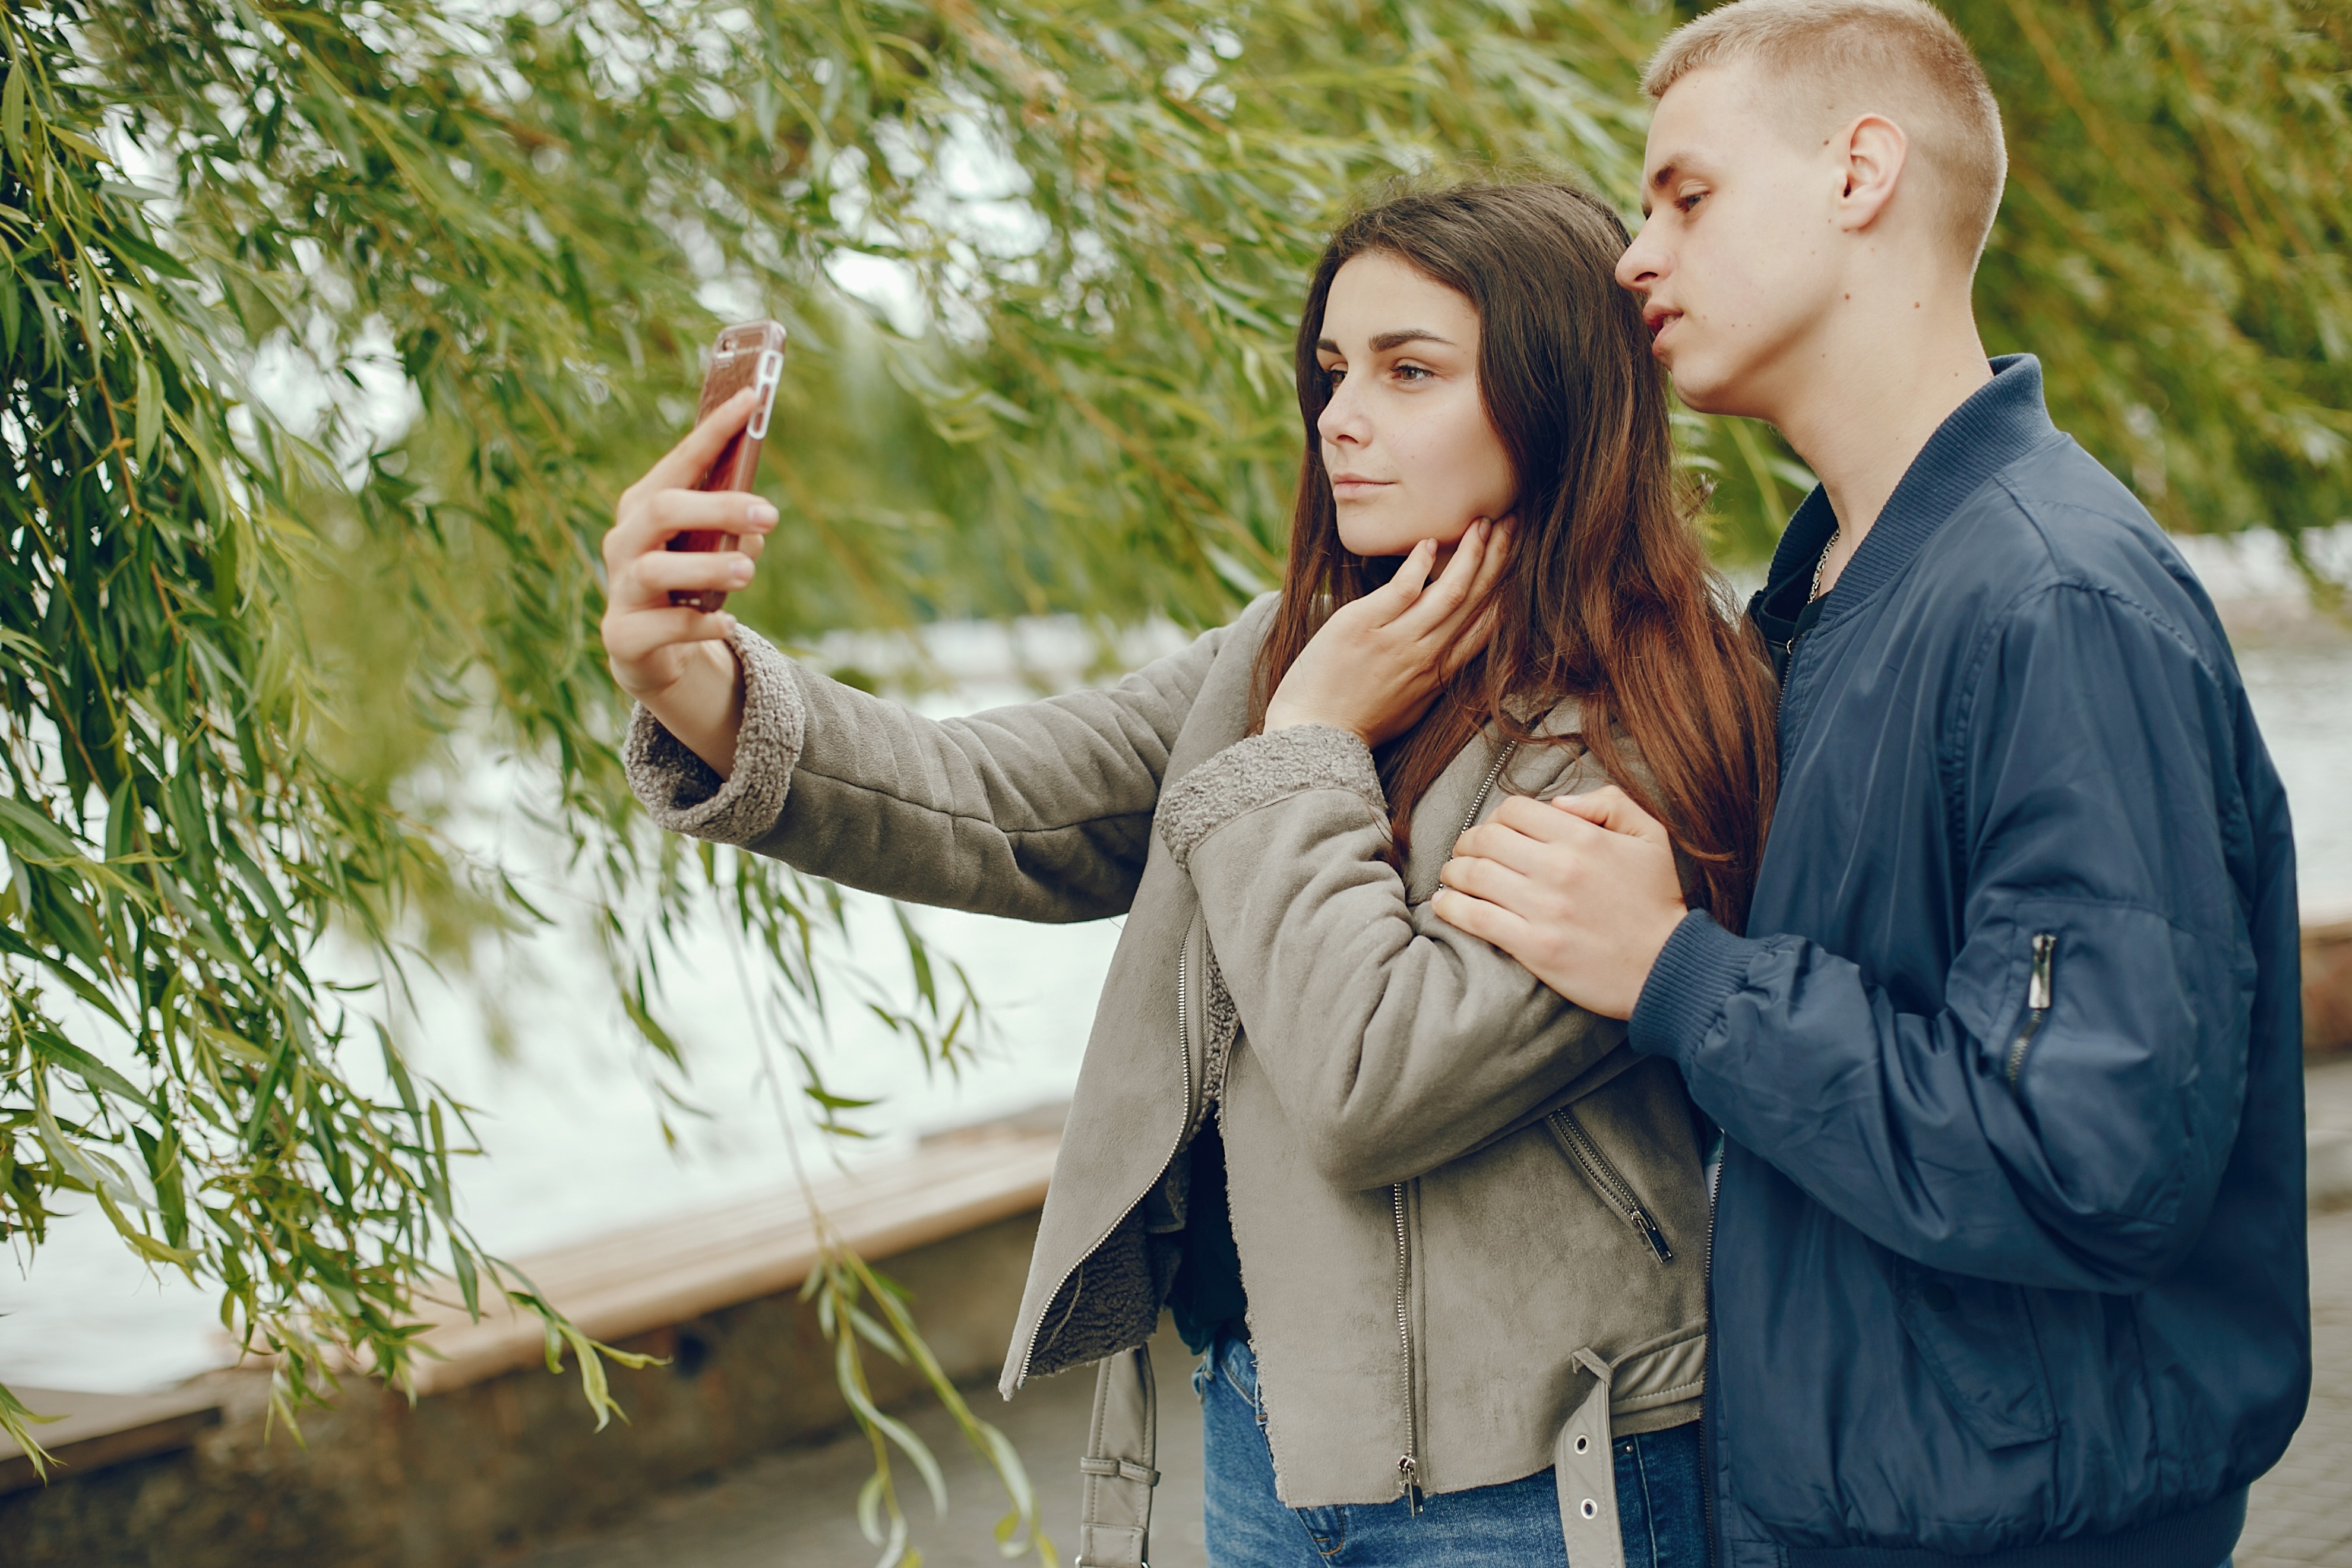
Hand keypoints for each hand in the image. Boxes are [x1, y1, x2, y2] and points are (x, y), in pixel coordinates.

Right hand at [600, 386, 778, 775]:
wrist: (648, 649)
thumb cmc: (686, 582)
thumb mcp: (712, 548)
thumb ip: (734, 528)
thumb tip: (755, 519)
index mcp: (644, 505)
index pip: (680, 459)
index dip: (715, 430)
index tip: (753, 398)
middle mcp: (624, 540)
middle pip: (663, 509)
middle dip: (719, 507)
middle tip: (771, 515)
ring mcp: (619, 588)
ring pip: (656, 569)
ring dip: (708, 567)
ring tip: (747, 571)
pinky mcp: (624, 636)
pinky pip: (663, 627)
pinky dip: (701, 624)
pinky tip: (727, 623)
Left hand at [1263, 519, 1509, 746]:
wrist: (1314, 734)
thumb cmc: (1356, 721)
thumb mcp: (1410, 704)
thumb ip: (1432, 672)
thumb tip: (1445, 648)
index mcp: (1440, 672)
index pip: (1489, 624)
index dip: (1508, 587)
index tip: (1518, 556)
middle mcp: (1427, 655)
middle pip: (1476, 599)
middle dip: (1499, 558)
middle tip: (1511, 521)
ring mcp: (1396, 640)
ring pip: (1449, 591)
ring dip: (1470, 553)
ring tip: (1483, 522)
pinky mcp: (1363, 626)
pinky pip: (1402, 588)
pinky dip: (1419, 564)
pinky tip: (1430, 542)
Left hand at [1432, 786, 1686, 1018]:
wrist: (1670, 968)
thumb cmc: (1659, 902)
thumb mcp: (1651, 837)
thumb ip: (1609, 804)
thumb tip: (1559, 803)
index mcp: (1584, 838)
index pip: (1516, 811)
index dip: (1498, 817)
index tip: (1496, 831)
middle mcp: (1559, 868)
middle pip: (1486, 840)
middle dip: (1467, 843)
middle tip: (1464, 853)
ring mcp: (1544, 909)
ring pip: (1474, 876)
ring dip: (1452, 872)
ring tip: (1451, 876)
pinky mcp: (1535, 947)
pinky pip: (1477, 918)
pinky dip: (1451, 907)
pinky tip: (1444, 905)